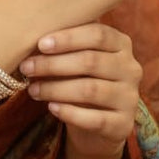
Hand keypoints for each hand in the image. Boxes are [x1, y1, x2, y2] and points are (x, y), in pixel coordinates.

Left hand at [20, 22, 141, 157]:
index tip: (40, 44)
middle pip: (91, 61)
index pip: (98, 34)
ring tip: (32, 89)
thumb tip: (31, 35)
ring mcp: (130, 97)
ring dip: (56, 89)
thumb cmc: (81, 79)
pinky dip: (70, 113)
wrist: (98, 123)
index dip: (68, 38)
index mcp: (121, 44)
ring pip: (90, 90)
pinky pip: (96, 119)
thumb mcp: (76, 57)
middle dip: (53, 64)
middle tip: (26, 67)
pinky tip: (51, 108)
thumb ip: (64, 44)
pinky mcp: (123, 124)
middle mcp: (131, 68)